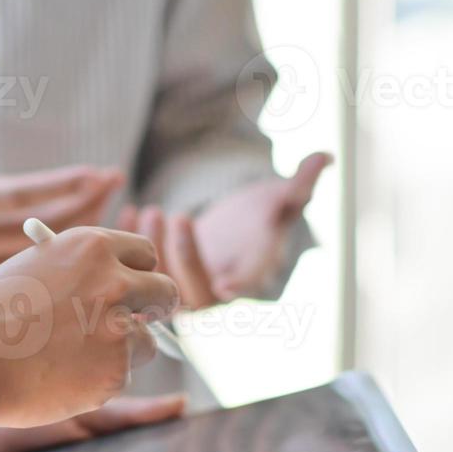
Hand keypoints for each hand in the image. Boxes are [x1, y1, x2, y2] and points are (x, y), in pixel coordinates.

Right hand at [0, 67, 122, 301]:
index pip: (18, 197)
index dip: (62, 185)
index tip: (98, 170)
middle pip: (37, 230)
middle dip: (83, 206)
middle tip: (115, 180)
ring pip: (34, 260)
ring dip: (72, 235)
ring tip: (104, 206)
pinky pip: (18, 279)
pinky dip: (50, 261)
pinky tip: (75, 241)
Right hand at [0, 226, 179, 428]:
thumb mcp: (35, 269)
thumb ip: (79, 271)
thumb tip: (115, 284)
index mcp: (90, 247)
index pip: (145, 254)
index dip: (138, 273)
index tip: (131, 287)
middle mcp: (114, 281)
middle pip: (166, 293)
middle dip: (154, 308)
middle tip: (134, 323)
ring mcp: (117, 329)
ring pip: (145, 342)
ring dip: (121, 351)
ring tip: (69, 357)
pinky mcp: (115, 373)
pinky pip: (121, 376)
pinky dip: (97, 381)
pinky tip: (59, 377)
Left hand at [119, 152, 329, 309]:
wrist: (231, 233)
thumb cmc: (260, 218)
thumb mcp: (282, 200)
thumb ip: (301, 184)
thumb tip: (325, 157)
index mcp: (251, 277)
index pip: (247, 286)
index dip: (240, 285)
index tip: (229, 284)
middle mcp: (216, 294)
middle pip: (197, 291)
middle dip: (184, 256)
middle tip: (179, 214)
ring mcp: (183, 292)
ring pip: (161, 287)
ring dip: (153, 250)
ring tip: (152, 209)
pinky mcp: (155, 283)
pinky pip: (134, 276)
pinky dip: (128, 247)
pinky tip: (127, 211)